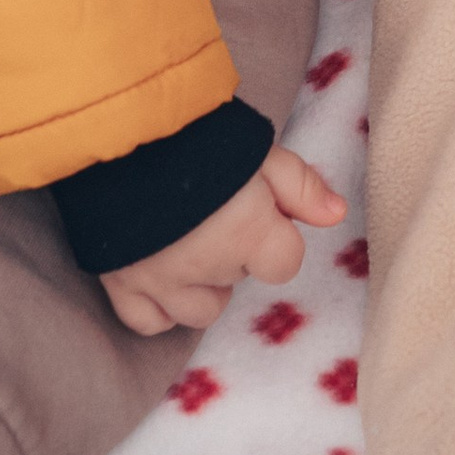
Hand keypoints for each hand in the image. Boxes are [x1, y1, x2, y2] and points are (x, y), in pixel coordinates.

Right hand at [98, 142, 344, 337]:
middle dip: (237, 252)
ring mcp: (161, 282)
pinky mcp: (121, 285)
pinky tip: (164, 275)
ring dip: (204, 284)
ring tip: (191, 242)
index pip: (285, 263)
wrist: (118, 131)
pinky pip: (148, 323)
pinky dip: (160, 306)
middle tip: (218, 212)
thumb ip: (301, 185)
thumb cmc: (198, 135)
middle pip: (239, 280)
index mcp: (247, 233)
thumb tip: (336, 216)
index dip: (276, 237)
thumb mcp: (260, 149)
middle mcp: (207, 268)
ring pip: (200, 312)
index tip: (260, 213)